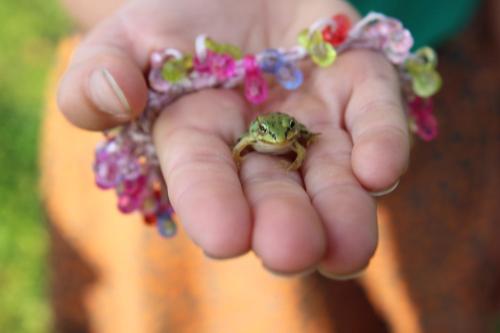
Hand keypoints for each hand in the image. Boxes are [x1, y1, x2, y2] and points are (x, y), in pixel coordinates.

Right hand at [58, 0, 408, 276]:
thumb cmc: (171, 21)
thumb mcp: (122, 39)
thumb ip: (99, 74)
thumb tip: (114, 99)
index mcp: (200, 143)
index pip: (204, 178)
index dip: (213, 205)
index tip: (225, 236)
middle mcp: (261, 145)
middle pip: (277, 192)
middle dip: (285, 223)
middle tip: (293, 251)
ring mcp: (313, 118)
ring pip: (333, 173)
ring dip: (344, 210)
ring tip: (348, 249)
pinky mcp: (356, 83)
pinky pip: (373, 113)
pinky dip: (380, 139)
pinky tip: (378, 169)